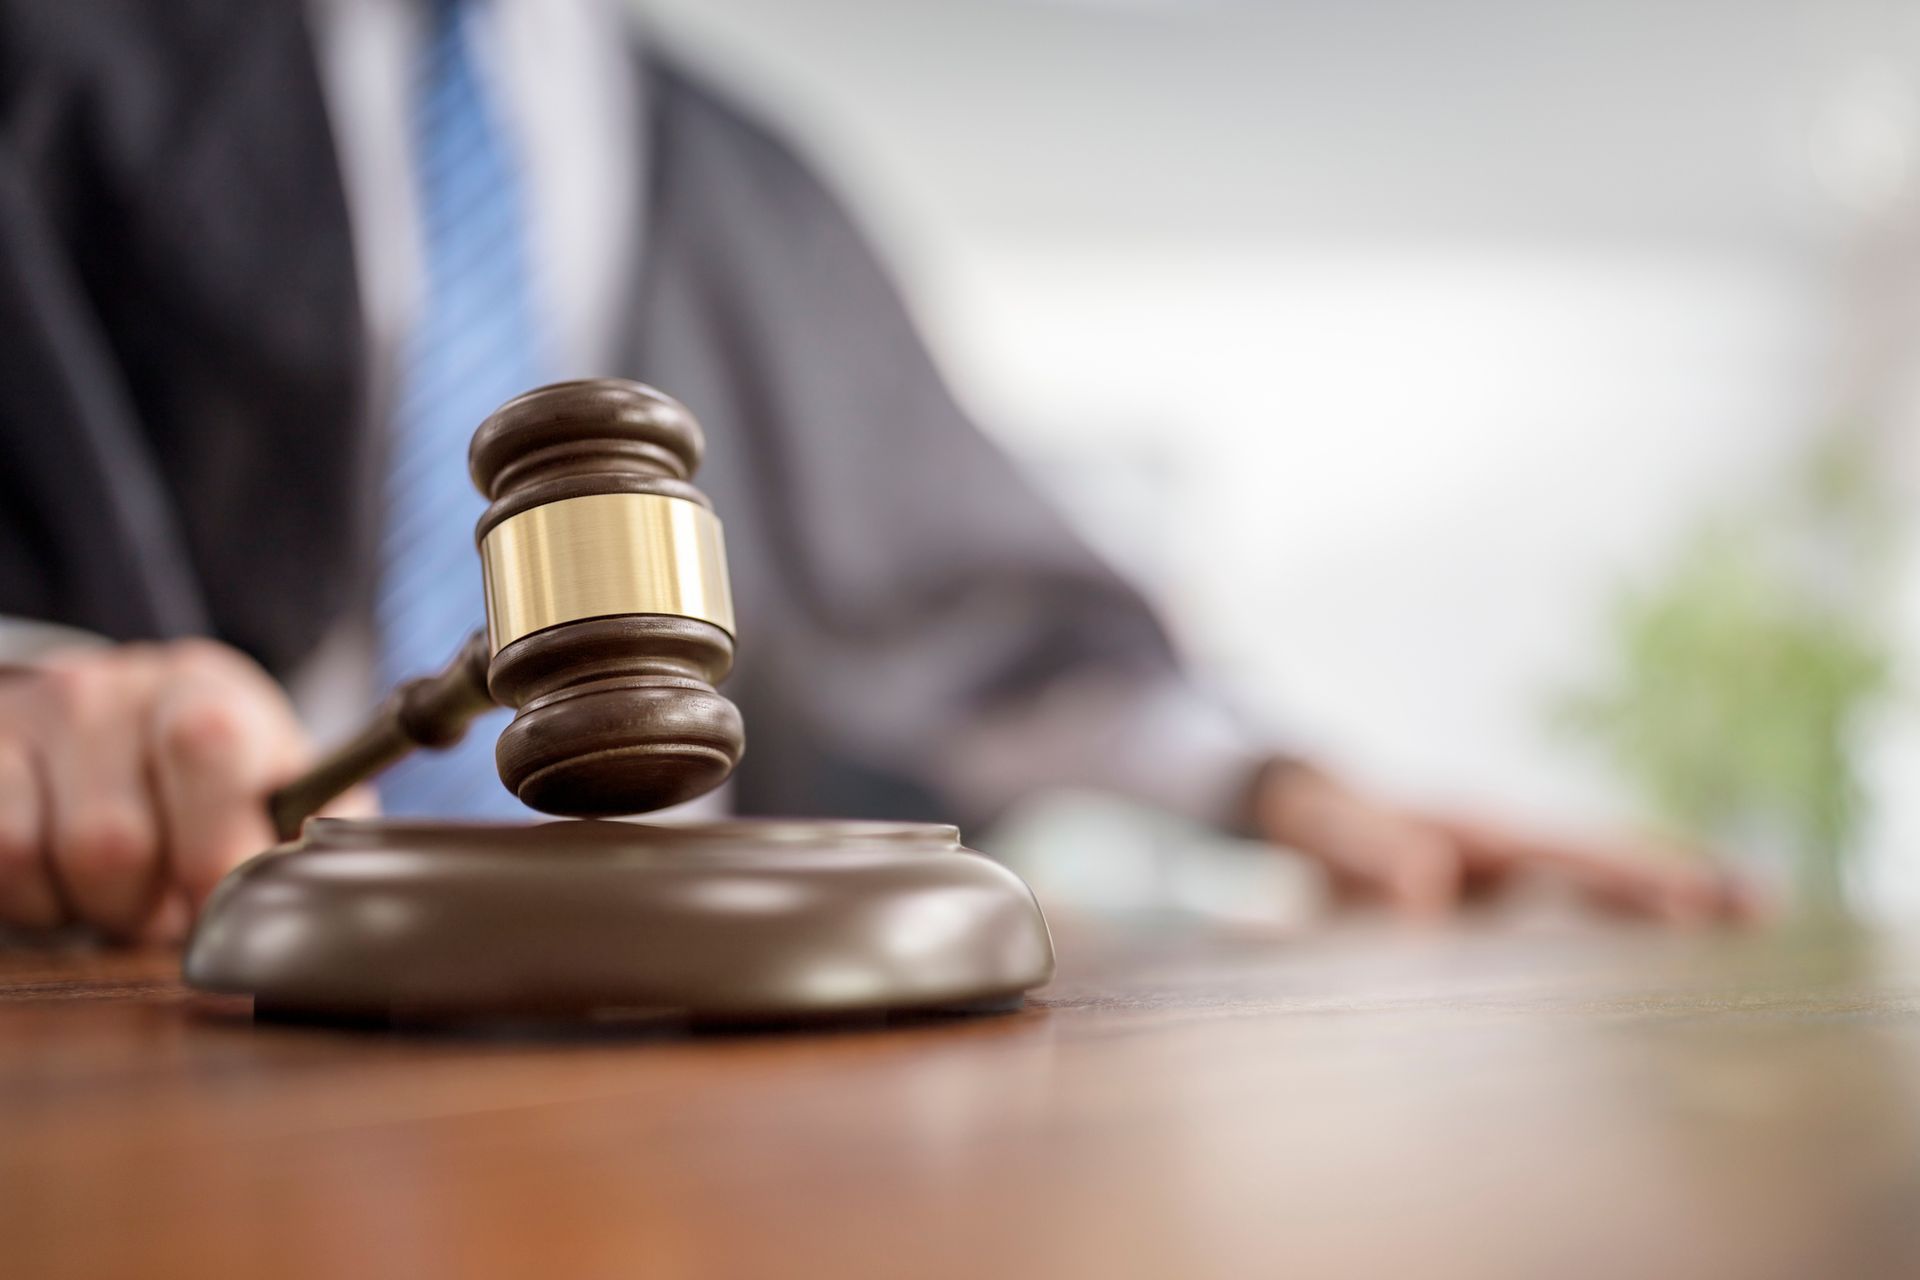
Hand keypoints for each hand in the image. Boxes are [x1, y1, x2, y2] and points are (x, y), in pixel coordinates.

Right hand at [0, 639, 359, 941]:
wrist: (120, 728)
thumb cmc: (220, 780)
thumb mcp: (280, 786)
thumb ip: (317, 829)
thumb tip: (334, 886)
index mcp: (207, 689)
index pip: (208, 747)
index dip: (215, 851)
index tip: (225, 907)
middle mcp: (112, 688)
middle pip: (113, 839)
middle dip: (143, 906)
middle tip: (165, 906)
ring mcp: (34, 716)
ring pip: (41, 856)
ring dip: (83, 905)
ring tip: (120, 890)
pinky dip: (29, 896)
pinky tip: (63, 878)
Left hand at [1254, 761, 1758, 923]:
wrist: (1309, 816)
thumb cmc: (1321, 819)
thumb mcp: (1331, 828)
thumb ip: (1371, 848)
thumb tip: (1434, 886)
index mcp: (1479, 828)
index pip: (1571, 851)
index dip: (1632, 875)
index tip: (1697, 898)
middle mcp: (1513, 849)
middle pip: (1610, 866)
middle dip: (1682, 885)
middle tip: (1763, 907)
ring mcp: (1518, 878)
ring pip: (1607, 893)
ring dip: (1671, 909)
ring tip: (1757, 922)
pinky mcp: (1508, 912)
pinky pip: (1576, 920)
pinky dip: (1628, 935)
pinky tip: (1678, 971)